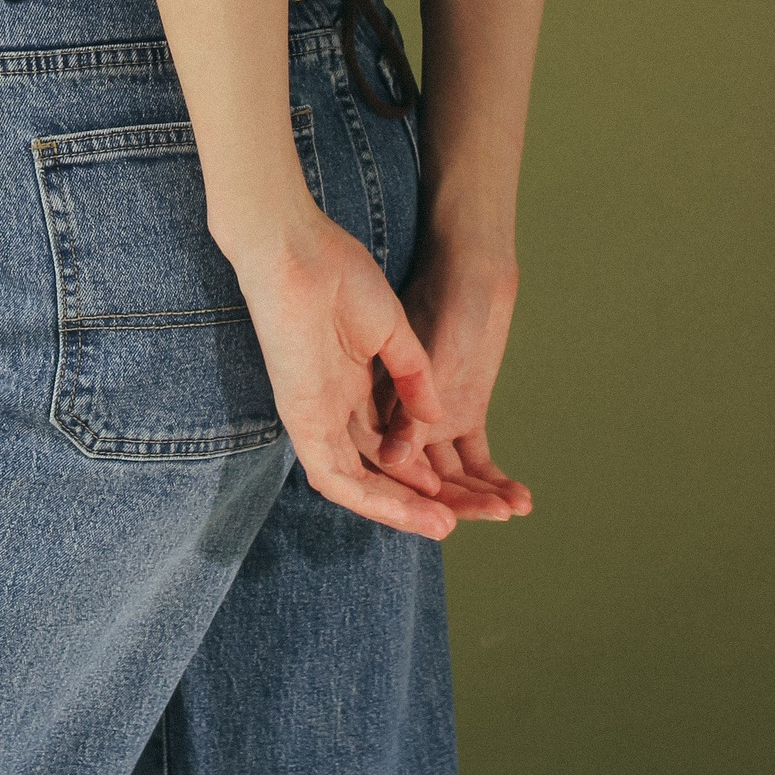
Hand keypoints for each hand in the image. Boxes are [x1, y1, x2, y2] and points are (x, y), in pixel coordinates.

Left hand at [228, 206, 459, 538]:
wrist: (299, 250)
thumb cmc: (340, 275)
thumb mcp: (393, 334)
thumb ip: (414, 379)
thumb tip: (436, 420)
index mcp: (353, 389)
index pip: (394, 449)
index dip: (432, 474)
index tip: (474, 491)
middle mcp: (334, 410)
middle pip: (382, 473)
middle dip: (426, 500)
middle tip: (471, 518)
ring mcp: (315, 417)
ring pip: (359, 485)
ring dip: (402, 510)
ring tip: (446, 525)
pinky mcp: (300, 418)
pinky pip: (333, 476)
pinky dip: (370, 498)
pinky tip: (406, 512)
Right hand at [376, 241, 530, 520]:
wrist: (470, 272)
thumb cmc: (439, 304)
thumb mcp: (424, 356)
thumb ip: (406, 410)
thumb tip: (393, 461)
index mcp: (380, 409)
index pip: (392, 470)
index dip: (415, 498)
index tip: (445, 520)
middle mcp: (403, 423)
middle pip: (427, 480)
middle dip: (458, 502)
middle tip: (493, 514)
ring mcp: (436, 422)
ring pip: (454, 475)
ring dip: (481, 495)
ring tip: (514, 506)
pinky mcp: (465, 414)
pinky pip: (477, 459)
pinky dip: (495, 479)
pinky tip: (520, 498)